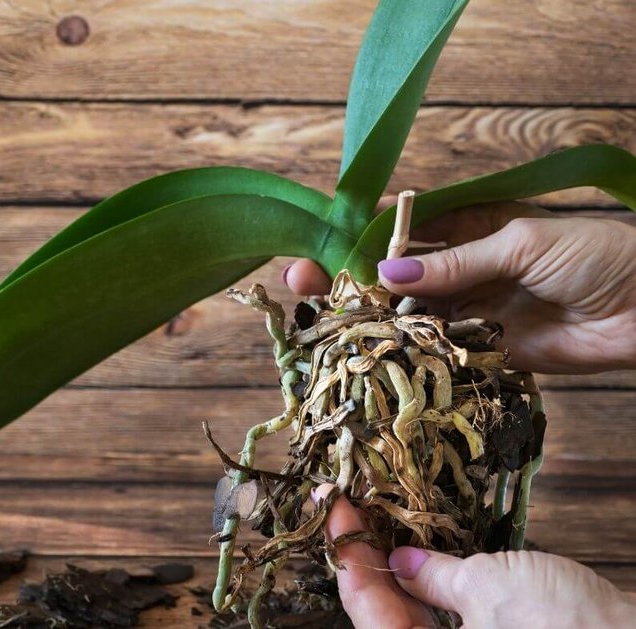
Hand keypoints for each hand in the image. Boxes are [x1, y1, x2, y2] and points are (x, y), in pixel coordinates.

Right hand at [283, 202, 635, 372]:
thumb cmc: (596, 252)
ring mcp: (470, 311)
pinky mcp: (484, 351)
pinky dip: (407, 354)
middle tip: (301, 282)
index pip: (403, 230)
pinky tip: (370, 357)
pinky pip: (438, 352)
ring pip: (409, 316)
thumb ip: (455, 263)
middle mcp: (461, 269)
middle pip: (395, 276)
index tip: (319, 244)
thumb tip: (385, 275)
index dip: (360, 237)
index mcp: (469, 228)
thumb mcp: (521, 242)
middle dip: (350, 279)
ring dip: (372, 321)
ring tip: (324, 323)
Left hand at [317, 486, 634, 628]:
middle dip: (360, 555)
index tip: (332, 505)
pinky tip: (418, 544)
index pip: (364, 603)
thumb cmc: (564, 628)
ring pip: (407, 611)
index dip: (345, 548)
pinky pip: (440, 613)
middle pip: (379, 609)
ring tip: (374, 515)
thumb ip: (435, 578)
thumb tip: (401, 562)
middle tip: (346, 505)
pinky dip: (424, 579)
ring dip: (388, 564)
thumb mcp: (489, 591)